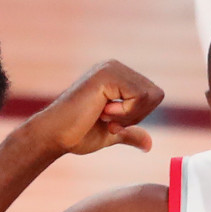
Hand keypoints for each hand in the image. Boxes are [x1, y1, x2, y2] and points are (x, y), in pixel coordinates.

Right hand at [26, 60, 164, 156]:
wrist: (54, 136)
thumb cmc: (78, 135)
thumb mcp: (111, 134)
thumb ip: (130, 132)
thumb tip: (149, 144)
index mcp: (118, 77)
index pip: (153, 96)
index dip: (138, 116)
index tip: (112, 122)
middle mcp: (115, 67)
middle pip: (156, 94)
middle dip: (136, 116)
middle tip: (107, 120)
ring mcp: (110, 68)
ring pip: (149, 95)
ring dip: (129, 115)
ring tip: (103, 115)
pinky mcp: (106, 75)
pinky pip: (139, 96)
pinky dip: (125, 113)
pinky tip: (102, 112)